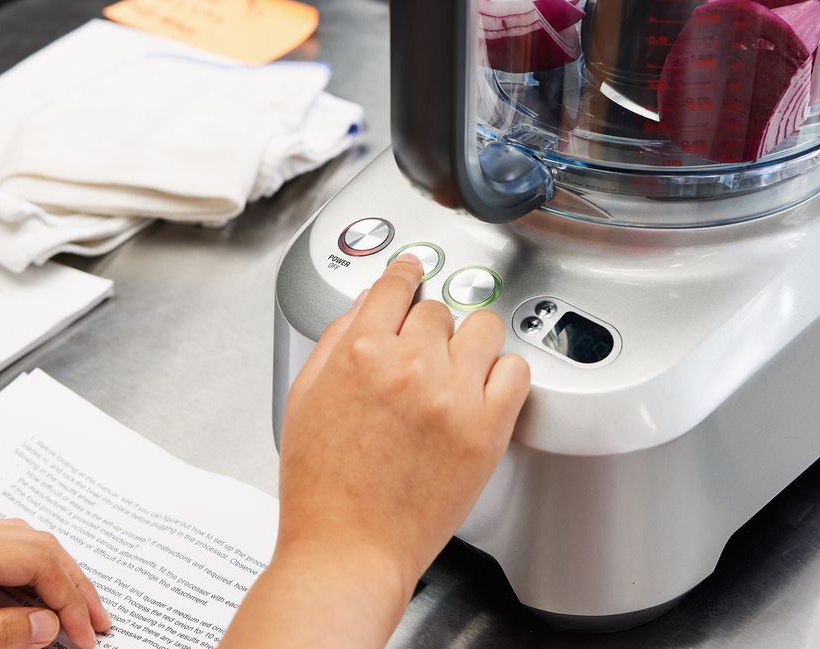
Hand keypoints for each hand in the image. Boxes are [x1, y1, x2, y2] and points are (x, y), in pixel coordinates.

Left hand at [0, 518, 111, 648]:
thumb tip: (47, 624)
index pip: (36, 558)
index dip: (70, 595)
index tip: (88, 633)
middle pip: (35, 544)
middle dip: (73, 583)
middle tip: (98, 624)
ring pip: (20, 545)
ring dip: (53, 578)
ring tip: (75, 615)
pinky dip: (27, 580)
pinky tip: (35, 606)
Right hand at [221, 255, 530, 647]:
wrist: (349, 548)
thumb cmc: (321, 488)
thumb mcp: (304, 398)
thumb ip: (336, 342)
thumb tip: (365, 306)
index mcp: (361, 352)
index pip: (395, 285)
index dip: (406, 274)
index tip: (414, 271)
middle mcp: (411, 365)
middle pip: (438, 308)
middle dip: (428, 325)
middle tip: (422, 350)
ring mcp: (454, 395)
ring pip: (482, 327)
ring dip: (468, 341)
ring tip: (455, 367)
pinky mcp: (487, 428)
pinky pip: (515, 370)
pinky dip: (503, 372)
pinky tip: (484, 386)